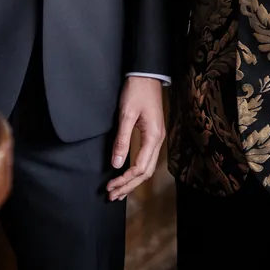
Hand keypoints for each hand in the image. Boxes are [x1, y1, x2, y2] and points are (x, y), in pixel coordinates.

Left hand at [106, 77, 164, 201]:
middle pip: (145, 172)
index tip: (111, 187)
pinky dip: (136, 170)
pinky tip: (127, 174)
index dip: (125, 180)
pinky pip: (146, 158)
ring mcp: (157, 138)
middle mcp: (158, 140)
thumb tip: (116, 164)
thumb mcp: (126, 114)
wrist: (146, 73)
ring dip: (133, 181)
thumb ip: (122, 140)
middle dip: (129, 186)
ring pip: (147, 167)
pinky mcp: (152, 134)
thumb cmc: (137, 90)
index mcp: (153, 137)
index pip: (140, 168)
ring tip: (118, 191)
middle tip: (112, 195)